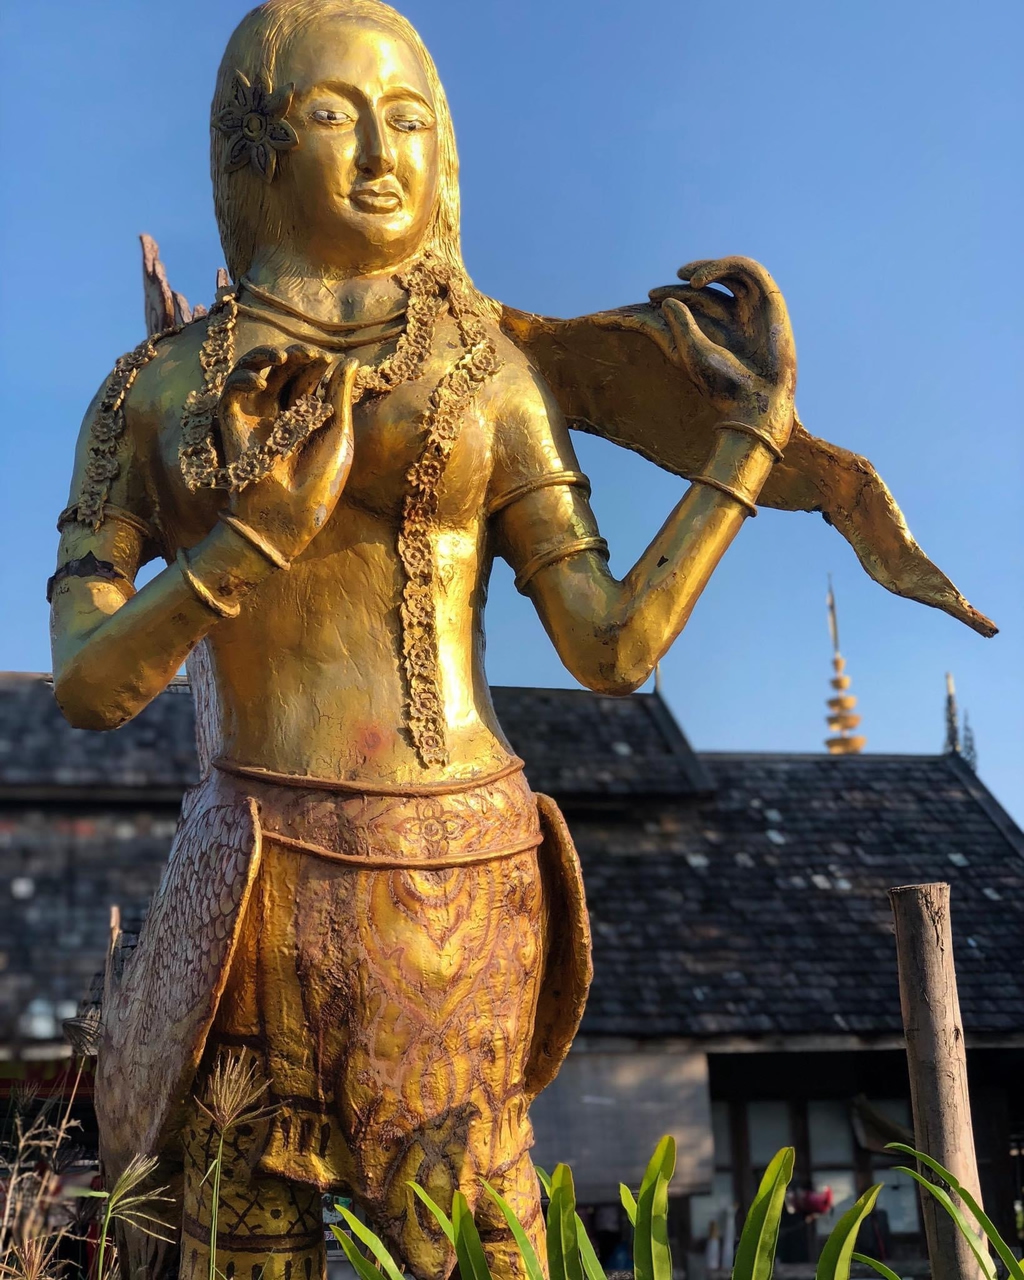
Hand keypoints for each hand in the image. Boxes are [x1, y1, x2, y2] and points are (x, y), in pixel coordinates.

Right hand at [217, 344, 358, 558]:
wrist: (289, 515)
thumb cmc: (320, 482)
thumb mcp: (338, 433)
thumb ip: (339, 395)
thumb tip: (348, 360)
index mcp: (305, 419)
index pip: (306, 379)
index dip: (314, 365)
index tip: (327, 360)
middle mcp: (278, 415)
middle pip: (282, 373)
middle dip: (296, 358)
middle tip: (311, 355)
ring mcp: (254, 418)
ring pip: (253, 374)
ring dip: (266, 357)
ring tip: (285, 355)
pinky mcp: (232, 425)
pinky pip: (230, 392)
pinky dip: (243, 378)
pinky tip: (263, 380)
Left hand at [649, 257, 795, 449]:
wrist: (757, 398)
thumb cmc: (722, 383)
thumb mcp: (690, 352)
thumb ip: (677, 326)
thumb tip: (665, 302)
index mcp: (712, 333)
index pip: (686, 308)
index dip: (664, 301)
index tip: (640, 304)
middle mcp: (730, 319)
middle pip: (702, 293)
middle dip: (677, 290)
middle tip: (652, 295)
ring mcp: (749, 307)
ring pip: (726, 274)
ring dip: (704, 269)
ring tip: (682, 277)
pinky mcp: (768, 298)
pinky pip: (746, 269)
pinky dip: (722, 267)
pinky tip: (697, 282)